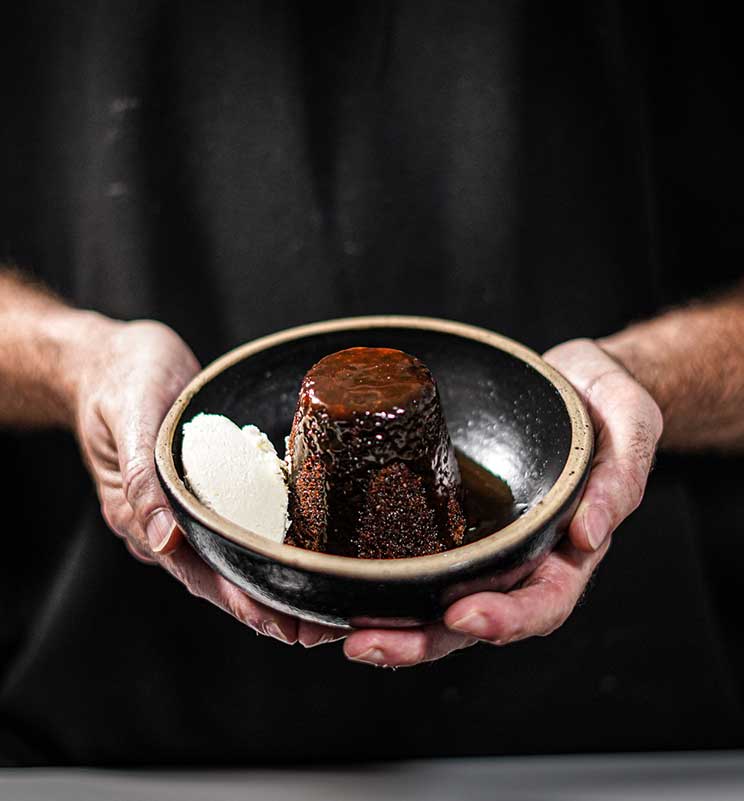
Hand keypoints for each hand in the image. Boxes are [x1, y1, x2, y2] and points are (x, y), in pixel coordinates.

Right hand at [73, 317, 343, 647]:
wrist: (114, 357)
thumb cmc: (119, 379)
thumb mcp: (129, 415)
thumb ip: (141, 477)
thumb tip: (161, 539)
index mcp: (140, 515)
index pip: (195, 571)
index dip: (238, 600)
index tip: (279, 624)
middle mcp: (168, 521)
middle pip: (221, 575)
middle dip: (267, 605)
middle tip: (317, 629)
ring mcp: (188, 506)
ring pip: (233, 554)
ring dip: (273, 582)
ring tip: (319, 607)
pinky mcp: (209, 486)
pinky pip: (240, 521)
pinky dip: (269, 542)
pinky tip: (303, 553)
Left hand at [343, 338, 662, 666]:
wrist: (567, 380)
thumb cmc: (602, 404)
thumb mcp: (630, 423)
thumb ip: (621, 475)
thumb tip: (590, 532)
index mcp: (565, 549)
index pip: (541, 601)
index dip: (505, 619)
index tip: (464, 617)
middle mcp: (515, 555)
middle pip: (471, 617)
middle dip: (422, 638)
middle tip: (370, 642)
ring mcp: (474, 539)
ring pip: (431, 596)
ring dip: (388, 620)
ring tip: (339, 630)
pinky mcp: (442, 515)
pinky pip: (409, 552)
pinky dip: (373, 576)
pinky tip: (332, 583)